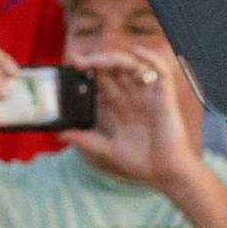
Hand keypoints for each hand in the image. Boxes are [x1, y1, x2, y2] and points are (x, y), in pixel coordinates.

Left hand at [71, 36, 207, 191]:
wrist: (166, 175)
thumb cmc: (142, 163)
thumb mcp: (107, 150)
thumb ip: (85, 140)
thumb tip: (60, 133)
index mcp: (121, 107)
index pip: (102, 82)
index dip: (88, 72)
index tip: (71, 67)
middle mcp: (134, 97)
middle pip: (114, 70)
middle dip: (96, 62)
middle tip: (77, 61)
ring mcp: (149, 95)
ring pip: (133, 66)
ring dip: (114, 59)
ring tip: (96, 60)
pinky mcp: (165, 97)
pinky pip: (161, 71)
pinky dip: (152, 58)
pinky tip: (137, 52)